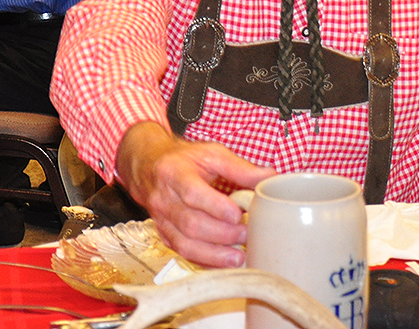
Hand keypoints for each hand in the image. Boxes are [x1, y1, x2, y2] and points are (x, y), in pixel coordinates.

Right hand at [117, 122, 275, 267]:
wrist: (148, 167)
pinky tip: (222, 263)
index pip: (193, 194)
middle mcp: (164, 199)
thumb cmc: (184, 160)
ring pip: (184, 243)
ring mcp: (161, 219)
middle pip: (190, 223)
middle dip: (221, 234)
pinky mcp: (164, 234)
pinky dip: (202, 260)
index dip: (215, 207)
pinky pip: (181, 252)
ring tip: (237, 258)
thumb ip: (240, 167)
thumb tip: (270, 178)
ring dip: (212, 254)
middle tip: (245, 235)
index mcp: (175, 173)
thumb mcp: (212, 154)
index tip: (238, 215)